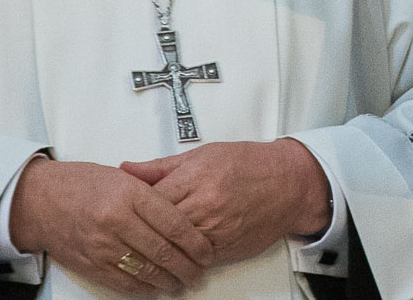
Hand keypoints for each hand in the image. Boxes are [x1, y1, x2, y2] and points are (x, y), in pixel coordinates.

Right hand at [9, 157, 214, 295]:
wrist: (38, 201)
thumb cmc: (79, 184)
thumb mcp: (121, 177)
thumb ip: (152, 192)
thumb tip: (183, 212)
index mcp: (128, 194)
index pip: (174, 223)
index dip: (195, 242)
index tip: (206, 251)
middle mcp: (116, 220)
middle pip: (163, 251)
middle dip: (187, 266)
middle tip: (200, 271)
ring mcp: (102, 245)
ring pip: (146, 271)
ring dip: (169, 280)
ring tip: (183, 282)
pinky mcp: (91, 264)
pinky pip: (124, 282)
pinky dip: (145, 288)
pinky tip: (157, 287)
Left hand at [121, 139, 331, 265]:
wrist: (289, 183)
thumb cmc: (249, 164)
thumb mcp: (203, 154)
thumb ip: (161, 166)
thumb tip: (127, 169)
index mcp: (195, 179)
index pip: (149, 200)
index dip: (133, 207)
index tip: (122, 208)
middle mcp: (205, 207)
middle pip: (159, 227)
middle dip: (142, 231)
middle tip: (128, 231)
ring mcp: (216, 232)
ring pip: (174, 248)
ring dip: (159, 249)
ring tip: (144, 248)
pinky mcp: (227, 249)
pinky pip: (195, 259)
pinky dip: (182, 258)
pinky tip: (172, 256)